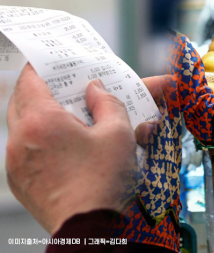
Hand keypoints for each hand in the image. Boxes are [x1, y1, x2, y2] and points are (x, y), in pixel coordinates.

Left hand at [6, 63, 136, 234]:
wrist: (89, 230)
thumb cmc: (104, 183)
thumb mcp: (118, 135)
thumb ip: (107, 103)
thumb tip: (96, 90)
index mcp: (42, 121)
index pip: (31, 79)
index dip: (42, 66)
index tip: (52, 62)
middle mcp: (20, 139)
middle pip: (20, 100)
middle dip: (38, 90)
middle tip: (60, 88)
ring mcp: (16, 162)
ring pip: (19, 125)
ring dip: (37, 115)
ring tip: (63, 118)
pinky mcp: (20, 181)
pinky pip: (22, 148)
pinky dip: (36, 139)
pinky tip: (60, 147)